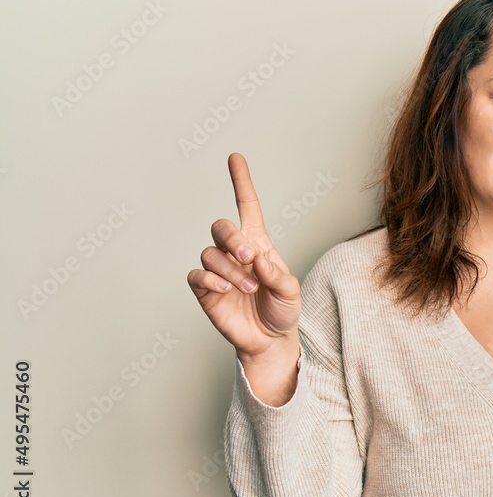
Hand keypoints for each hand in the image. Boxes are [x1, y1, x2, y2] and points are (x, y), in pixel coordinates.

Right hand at [187, 153, 300, 359]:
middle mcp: (235, 253)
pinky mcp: (205, 290)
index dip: (241, 182)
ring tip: (250, 288)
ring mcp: (218, 270)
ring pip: (210, 253)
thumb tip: (258, 261)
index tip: (235, 157)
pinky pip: (197, 275)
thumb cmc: (282, 309)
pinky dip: (210, 279)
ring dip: (231, 269)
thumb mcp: (291, 290)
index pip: (246, 207)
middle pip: (220, 228)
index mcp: (258, 244)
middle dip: (233, 239)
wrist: (270, 339)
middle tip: (250, 258)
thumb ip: (277, 274)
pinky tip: (225, 289)